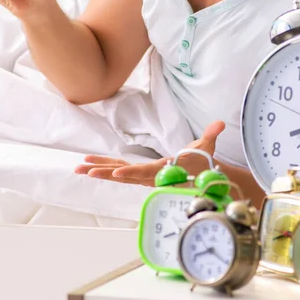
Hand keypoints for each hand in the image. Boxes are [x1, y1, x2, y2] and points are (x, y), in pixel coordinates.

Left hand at [74, 120, 225, 184]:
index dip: (130, 173)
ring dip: (99, 170)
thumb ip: (211, 134)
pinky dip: (106, 166)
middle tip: (85, 170)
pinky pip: (121, 169)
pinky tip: (91, 164)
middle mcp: (150, 175)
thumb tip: (219, 123)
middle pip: (124, 174)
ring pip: (119, 172)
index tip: (115, 174)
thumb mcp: (207, 147)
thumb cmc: (202, 162)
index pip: (145, 172)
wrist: (200, 176)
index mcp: (164, 170)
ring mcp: (144, 175)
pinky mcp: (141, 172)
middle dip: (104, 172)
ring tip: (79, 168)